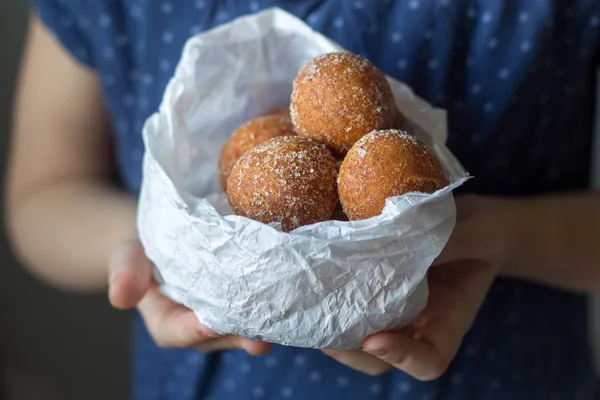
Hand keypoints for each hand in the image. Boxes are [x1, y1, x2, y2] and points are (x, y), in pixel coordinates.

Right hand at [108, 241, 270, 354]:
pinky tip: (288, 287)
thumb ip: (125, 272)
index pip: (178, 333)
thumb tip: (119, 296)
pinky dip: (270, 296)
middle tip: (261, 336)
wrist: (169, 233)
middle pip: (220, 334)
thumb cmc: (146, 250)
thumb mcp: (129, 257)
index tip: (211, 323)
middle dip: (240, 335)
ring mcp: (225, 313)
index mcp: (168, 322)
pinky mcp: (245, 298)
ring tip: (283, 316)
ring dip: (262, 320)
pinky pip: (257, 302)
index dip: (196, 330)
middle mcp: (200, 324)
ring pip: (243, 322)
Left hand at [324, 195, 509, 378]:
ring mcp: (393, 305)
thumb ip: (453, 242)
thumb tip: (407, 242)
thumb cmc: (487, 234)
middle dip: (348, 349)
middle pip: (378, 357)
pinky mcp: (375, 282)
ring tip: (313, 300)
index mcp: (447, 322)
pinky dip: (331, 291)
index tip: (375, 341)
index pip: (427, 362)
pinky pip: (351, 298)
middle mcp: (416, 322)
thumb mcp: (482, 234)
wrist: (474, 222)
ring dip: (331, 324)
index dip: (401, 359)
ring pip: (356, 333)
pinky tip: (316, 266)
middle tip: (325, 324)